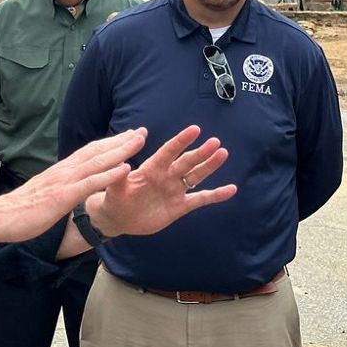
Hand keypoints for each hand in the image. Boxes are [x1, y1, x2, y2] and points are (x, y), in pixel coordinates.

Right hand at [0, 129, 146, 242]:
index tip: (127, 136)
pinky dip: (109, 175)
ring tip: (140, 140)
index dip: (109, 143)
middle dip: (121, 140)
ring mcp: (64, 182)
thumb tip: (67, 187)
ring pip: (98, 162)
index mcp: (61, 171)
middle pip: (97, 150)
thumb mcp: (45, 193)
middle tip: (142, 130)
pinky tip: (126, 169)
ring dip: (121, 150)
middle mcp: (64, 171)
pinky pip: (90, 184)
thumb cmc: (20, 209)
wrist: (0, 216)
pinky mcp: (63, 196)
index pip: (89, 151)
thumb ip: (58, 187)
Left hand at [88, 125, 236, 237]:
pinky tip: (231, 189)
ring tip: (223, 153)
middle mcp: (167, 176)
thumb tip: (122, 166)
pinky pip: (201, 199)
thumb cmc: (115, 199)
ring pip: (196, 176)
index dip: (181, 141)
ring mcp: (175, 190)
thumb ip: (119, 178)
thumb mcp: (114, 189)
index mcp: (152, 169)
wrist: (120, 218)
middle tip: (215, 141)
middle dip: (200, 152)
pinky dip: (216, 195)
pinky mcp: (180, 206)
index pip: (169, 152)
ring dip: (209, 166)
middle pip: (186, 162)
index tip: (194, 129)